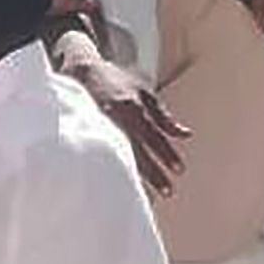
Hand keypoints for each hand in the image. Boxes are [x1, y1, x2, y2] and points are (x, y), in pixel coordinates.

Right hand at [70, 50, 190, 195]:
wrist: (79, 69)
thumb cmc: (116, 80)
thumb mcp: (145, 91)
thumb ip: (163, 116)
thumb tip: (185, 135)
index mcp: (133, 108)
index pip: (154, 137)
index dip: (167, 154)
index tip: (180, 171)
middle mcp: (116, 119)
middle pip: (138, 152)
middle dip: (154, 173)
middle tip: (169, 191)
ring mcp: (98, 127)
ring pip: (119, 157)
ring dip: (134, 176)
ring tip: (146, 195)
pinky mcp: (83, 132)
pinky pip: (101, 155)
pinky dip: (112, 169)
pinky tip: (118, 182)